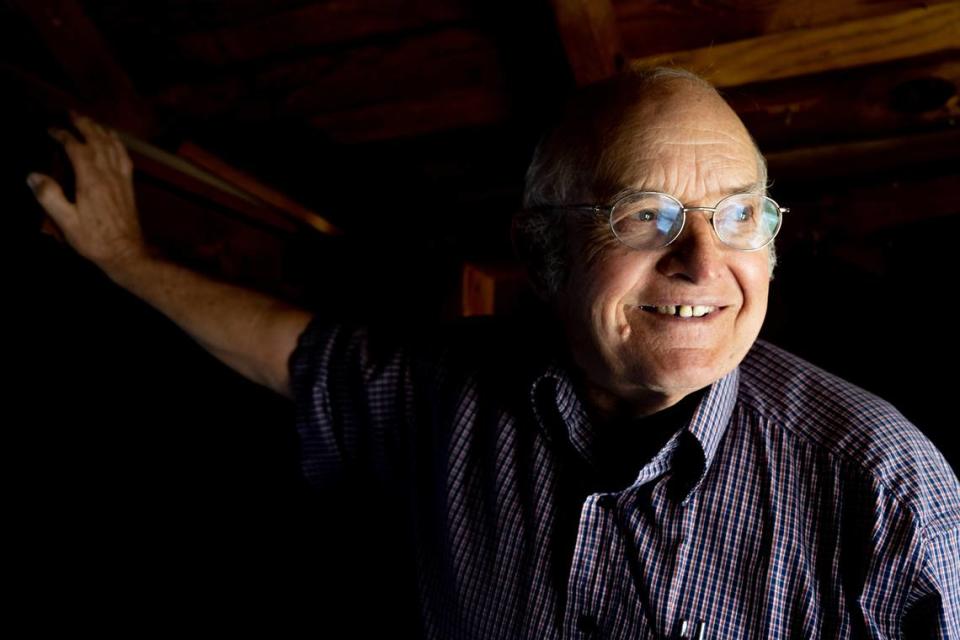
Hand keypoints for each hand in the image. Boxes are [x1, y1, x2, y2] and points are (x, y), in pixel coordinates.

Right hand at [28, 111, 149, 270]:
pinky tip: (114, 140)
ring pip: (113, 146)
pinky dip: (118, 144)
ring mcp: (121, 179)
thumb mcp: (66, 222)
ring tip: (90, 121)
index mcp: (91, 180)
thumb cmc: (94, 240)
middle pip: (97, 140)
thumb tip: (33, 175)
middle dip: (84, 124)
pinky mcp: (129, 186)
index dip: (63, 135)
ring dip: (101, 130)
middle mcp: (108, 175)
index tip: (51, 129)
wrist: (126, 253)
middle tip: (71, 113)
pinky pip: (125, 157)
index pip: (76, 148)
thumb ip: (49, 197)